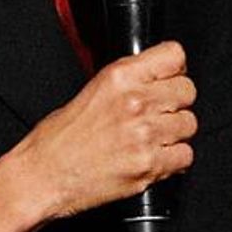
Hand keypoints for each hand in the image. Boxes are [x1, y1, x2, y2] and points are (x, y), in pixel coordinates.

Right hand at [0, 41, 196, 231]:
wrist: (42, 176)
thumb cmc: (58, 139)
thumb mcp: (93, 90)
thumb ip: (130, 82)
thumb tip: (158, 79)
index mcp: (120, 76)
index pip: (175, 56)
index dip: (176, 70)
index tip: (171, 79)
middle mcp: (135, 101)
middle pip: (188, 91)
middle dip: (176, 103)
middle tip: (159, 115)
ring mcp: (144, 134)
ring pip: (189, 124)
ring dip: (175, 133)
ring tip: (151, 139)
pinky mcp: (149, 164)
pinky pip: (185, 156)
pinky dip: (173, 160)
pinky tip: (153, 158)